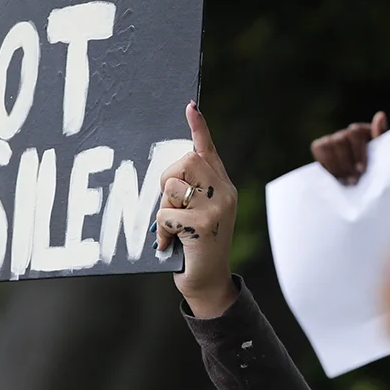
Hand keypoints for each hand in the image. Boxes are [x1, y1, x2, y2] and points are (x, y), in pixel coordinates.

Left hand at [158, 104, 239, 318]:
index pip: (209, 150)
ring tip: (172, 228)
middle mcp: (226, 193)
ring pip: (173, 187)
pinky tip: (170, 245)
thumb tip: (170, 174)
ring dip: (164, 209)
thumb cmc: (195, 247)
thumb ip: (190, 192)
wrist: (209, 283)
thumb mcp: (197, 214)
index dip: (199, 128)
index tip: (190, 106)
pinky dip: (162, 232)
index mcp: (223, 186)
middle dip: (167, 180)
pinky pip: (168, 214)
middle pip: (185, 161)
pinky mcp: (205, 224)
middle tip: (169, 205)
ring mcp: (218, 208)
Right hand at [311, 111, 389, 184]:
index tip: (362, 170)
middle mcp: (346, 132)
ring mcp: (332, 138)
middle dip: (346, 163)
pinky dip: (325, 162)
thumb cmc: (376, 167)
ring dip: (335, 165)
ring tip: (345, 182)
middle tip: (353, 181)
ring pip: (327, 145)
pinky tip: (334, 176)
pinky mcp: (320, 146)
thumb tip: (380, 115)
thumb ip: (381, 136)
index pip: (355, 132)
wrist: (361, 183)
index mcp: (363, 131)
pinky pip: (318, 148)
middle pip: (340, 140)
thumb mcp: (383, 154)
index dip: (358, 152)